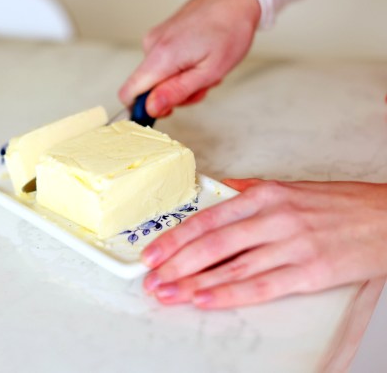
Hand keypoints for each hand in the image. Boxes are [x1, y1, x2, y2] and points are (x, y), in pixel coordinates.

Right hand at [118, 0, 260, 117]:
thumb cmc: (230, 30)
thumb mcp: (209, 71)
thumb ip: (176, 92)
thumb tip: (150, 108)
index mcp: (161, 56)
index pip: (128, 93)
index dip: (142, 109)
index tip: (167, 110)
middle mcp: (151, 45)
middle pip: (147, 88)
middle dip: (173, 94)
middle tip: (201, 85)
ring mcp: (154, 38)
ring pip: (157, 77)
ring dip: (180, 81)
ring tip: (204, 68)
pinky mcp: (159, 35)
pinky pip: (162, 63)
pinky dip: (179, 68)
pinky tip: (198, 58)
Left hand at [142, 179, 386, 308]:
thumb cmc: (338, 205)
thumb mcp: (289, 189)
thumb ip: (249, 191)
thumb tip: (216, 191)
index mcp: (265, 195)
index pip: (209, 218)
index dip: (176, 237)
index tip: (152, 252)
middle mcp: (274, 218)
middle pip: (213, 243)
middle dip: (176, 263)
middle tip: (151, 279)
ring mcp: (292, 245)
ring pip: (232, 266)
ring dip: (194, 282)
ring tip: (168, 293)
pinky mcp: (310, 271)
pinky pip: (261, 286)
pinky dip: (229, 294)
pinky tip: (205, 299)